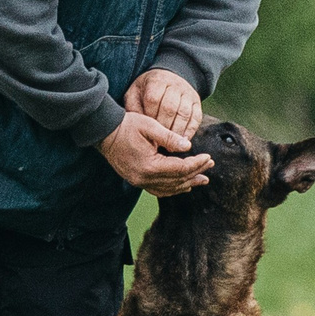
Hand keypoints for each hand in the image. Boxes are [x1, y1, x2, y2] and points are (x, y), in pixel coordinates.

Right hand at [97, 112, 211, 195]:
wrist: (104, 132)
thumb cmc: (126, 125)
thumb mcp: (150, 126)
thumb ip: (170, 137)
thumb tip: (188, 146)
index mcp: (150, 165)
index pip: (180, 169)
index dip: (197, 164)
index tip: (209, 157)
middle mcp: (144, 178)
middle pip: (177, 180)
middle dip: (196, 172)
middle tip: (210, 165)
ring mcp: (139, 182)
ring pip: (169, 188)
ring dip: (187, 183)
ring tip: (202, 179)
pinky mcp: (136, 180)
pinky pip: (158, 189)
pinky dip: (172, 188)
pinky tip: (182, 185)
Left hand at [124, 68, 203, 138]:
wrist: (166, 80)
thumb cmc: (145, 92)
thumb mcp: (134, 94)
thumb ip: (133, 107)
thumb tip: (135, 124)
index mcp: (156, 81)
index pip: (153, 99)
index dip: (150, 117)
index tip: (146, 131)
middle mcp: (174, 84)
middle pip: (170, 108)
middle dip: (163, 127)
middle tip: (157, 143)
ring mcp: (187, 93)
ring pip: (184, 113)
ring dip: (177, 131)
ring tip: (169, 146)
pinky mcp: (197, 102)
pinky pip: (196, 117)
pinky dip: (190, 131)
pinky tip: (182, 141)